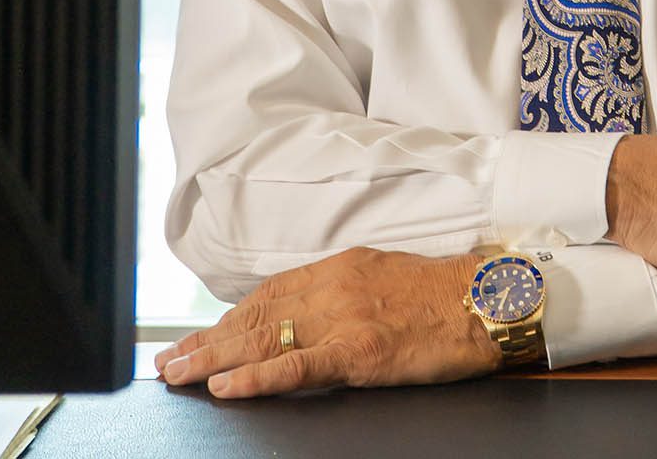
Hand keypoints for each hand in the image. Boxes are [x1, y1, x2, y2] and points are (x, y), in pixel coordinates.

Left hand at [154, 248, 499, 395]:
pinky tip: (228, 387)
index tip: (200, 335)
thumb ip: (346, 291)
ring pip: (265, 339)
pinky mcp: (361, 351)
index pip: (270, 293)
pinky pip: (298, 367)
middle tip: (168, 362)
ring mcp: (346, 318)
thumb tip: (311, 312)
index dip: (229, 317)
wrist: (488, 299)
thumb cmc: (445, 294)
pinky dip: (257, 378)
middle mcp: (336, 287)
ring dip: (214, 359)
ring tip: (179, 376)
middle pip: (257, 315)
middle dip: (207, 340)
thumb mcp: (386, 278)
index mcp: (342, 267)